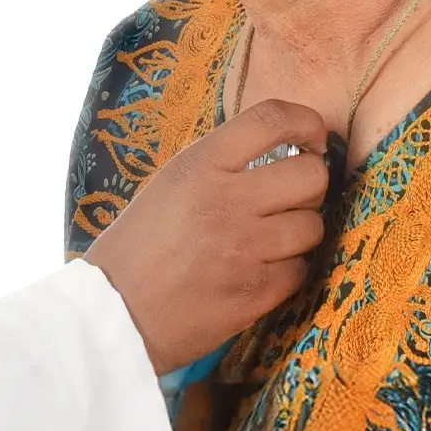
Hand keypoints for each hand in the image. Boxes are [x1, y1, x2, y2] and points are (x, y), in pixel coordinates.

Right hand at [82, 99, 328, 375]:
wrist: (117, 310)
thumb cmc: (140, 243)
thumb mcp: (170, 183)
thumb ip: (221, 164)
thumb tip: (282, 151)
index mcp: (200, 165)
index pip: (271, 120)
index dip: (306, 122)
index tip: (313, 137)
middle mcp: (227, 200)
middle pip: (310, 175)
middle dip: (311, 184)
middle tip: (292, 195)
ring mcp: (245, 248)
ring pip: (313, 225)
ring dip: (299, 230)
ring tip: (272, 237)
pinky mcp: (256, 292)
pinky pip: (301, 269)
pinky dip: (288, 269)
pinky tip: (261, 269)